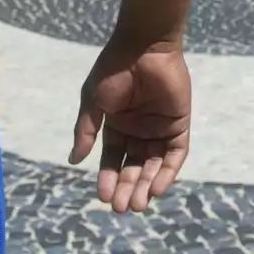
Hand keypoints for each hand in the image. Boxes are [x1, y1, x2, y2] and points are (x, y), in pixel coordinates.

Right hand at [69, 39, 190, 212]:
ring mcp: (159, 128)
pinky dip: (167, 172)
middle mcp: (138, 130)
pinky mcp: (179, 124)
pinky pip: (175, 154)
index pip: (112, 159)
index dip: (107, 178)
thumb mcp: (93, 101)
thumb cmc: (114, 69)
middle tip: (120, 207)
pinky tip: (156, 187)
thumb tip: (74, 160)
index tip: (102, 196)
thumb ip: (86, 131)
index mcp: (117, 124)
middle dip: (126, 187)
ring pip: (153, 164)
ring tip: (137, 203)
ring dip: (146, 185)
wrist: (144, 46)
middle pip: (133, 166)